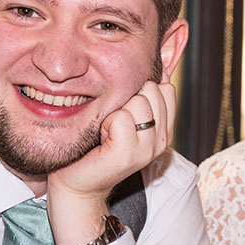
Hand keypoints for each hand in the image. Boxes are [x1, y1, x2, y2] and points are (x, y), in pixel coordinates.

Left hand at [46, 75, 176, 244]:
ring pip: (138, 102)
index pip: (166, 87)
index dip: (140, 91)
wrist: (78, 182)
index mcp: (165, 130)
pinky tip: (102, 138)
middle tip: (113, 124)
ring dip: (115, 111)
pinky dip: (106, 124)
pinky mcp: (128, 155)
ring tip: (107, 131)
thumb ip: (142, 94)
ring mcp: (147, 150)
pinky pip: (121, 118)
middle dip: (127, 98)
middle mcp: (162, 140)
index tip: (125, 112)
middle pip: (152, 89)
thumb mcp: (126, 116)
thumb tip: (157, 61)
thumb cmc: (97, 145)